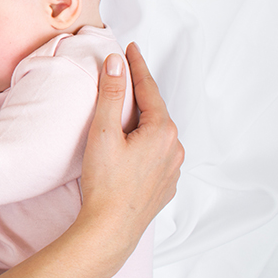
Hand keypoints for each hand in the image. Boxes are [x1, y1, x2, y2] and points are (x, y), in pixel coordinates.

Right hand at [79, 44, 183, 258]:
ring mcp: (172, 169)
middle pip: (155, 111)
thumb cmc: (105, 182)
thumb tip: (116, 64)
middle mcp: (174, 148)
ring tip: (127, 111)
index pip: (149, 89)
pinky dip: (146, 143)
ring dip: (143, 120)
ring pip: (158, 134)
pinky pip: (158, 154)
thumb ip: (110, 95)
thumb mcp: (103, 132)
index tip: (131, 48)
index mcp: (162, 131)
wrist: (111, 229)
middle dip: (141, 93)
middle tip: (125, 76)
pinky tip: (132, 147)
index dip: (138, 67)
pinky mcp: (165, 186)